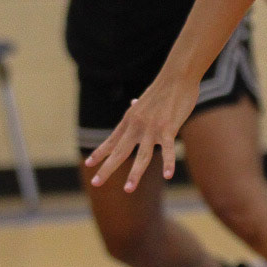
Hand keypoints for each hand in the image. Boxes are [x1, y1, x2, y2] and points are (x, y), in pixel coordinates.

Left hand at [86, 68, 200, 192]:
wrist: (177, 77)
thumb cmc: (164, 88)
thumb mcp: (145, 98)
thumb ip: (138, 106)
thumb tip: (132, 101)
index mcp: (130, 120)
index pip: (111, 140)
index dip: (99, 153)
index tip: (89, 164)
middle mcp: (137, 126)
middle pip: (120, 152)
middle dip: (107, 169)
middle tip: (95, 183)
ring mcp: (152, 129)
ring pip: (142, 156)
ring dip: (134, 174)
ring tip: (128, 189)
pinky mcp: (168, 129)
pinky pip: (168, 150)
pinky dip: (168, 163)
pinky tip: (168, 176)